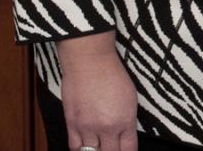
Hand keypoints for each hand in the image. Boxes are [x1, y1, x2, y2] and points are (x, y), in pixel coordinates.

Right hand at [57, 32, 138, 150]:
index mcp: (125, 120)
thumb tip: (124, 135)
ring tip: (99, 147)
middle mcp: (107, 127)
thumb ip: (127, 120)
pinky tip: (85, 147)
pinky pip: (74, 146)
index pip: (128, 150)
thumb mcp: (130, 98)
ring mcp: (88, 127)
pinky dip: (80, 149)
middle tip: (111, 147)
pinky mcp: (72, 123)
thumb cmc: (112, 74)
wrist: (89, 62)